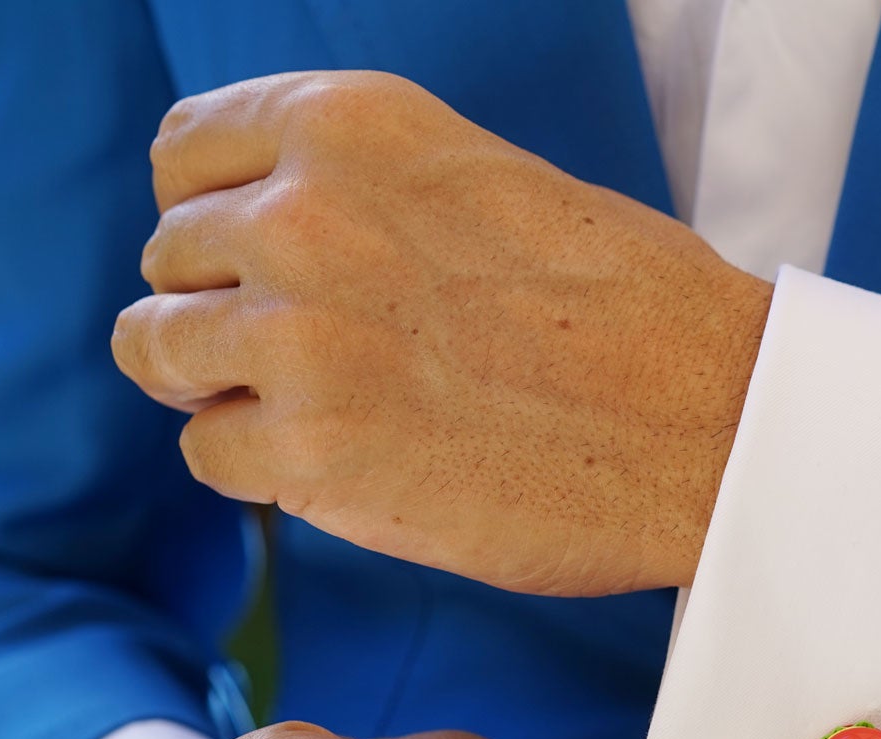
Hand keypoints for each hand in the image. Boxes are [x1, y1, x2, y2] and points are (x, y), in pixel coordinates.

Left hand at [111, 71, 772, 596]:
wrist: (721, 426)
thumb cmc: (638, 315)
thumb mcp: (491, 184)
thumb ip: (370, 195)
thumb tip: (273, 239)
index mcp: (352, 126)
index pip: (185, 156)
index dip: (213, 219)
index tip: (253, 266)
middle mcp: (304, 214)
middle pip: (172, 259)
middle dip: (225, 310)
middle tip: (314, 360)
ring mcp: (297, 336)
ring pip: (159, 351)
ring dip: (225, 388)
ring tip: (320, 414)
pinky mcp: (310, 453)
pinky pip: (208, 454)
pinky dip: (261, 469)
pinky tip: (347, 467)